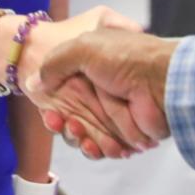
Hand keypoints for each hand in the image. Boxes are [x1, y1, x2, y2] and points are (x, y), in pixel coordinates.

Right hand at [0, 7, 149, 158]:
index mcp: (89, 64)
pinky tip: (89, 144)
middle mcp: (100, 88)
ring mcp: (112, 111)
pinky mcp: (124, 132)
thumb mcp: (83, 47)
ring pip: (84, 132)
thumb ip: (55, 63)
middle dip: (60, 120)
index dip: (51, 99)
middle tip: (56, 121)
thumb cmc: (125, 57)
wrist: (161, 81)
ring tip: (74, 131)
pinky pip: (102, 146)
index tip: (44, 105)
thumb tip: (33, 82)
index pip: (62, 86)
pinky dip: (95, 148)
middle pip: (70, 112)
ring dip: (75, 135)